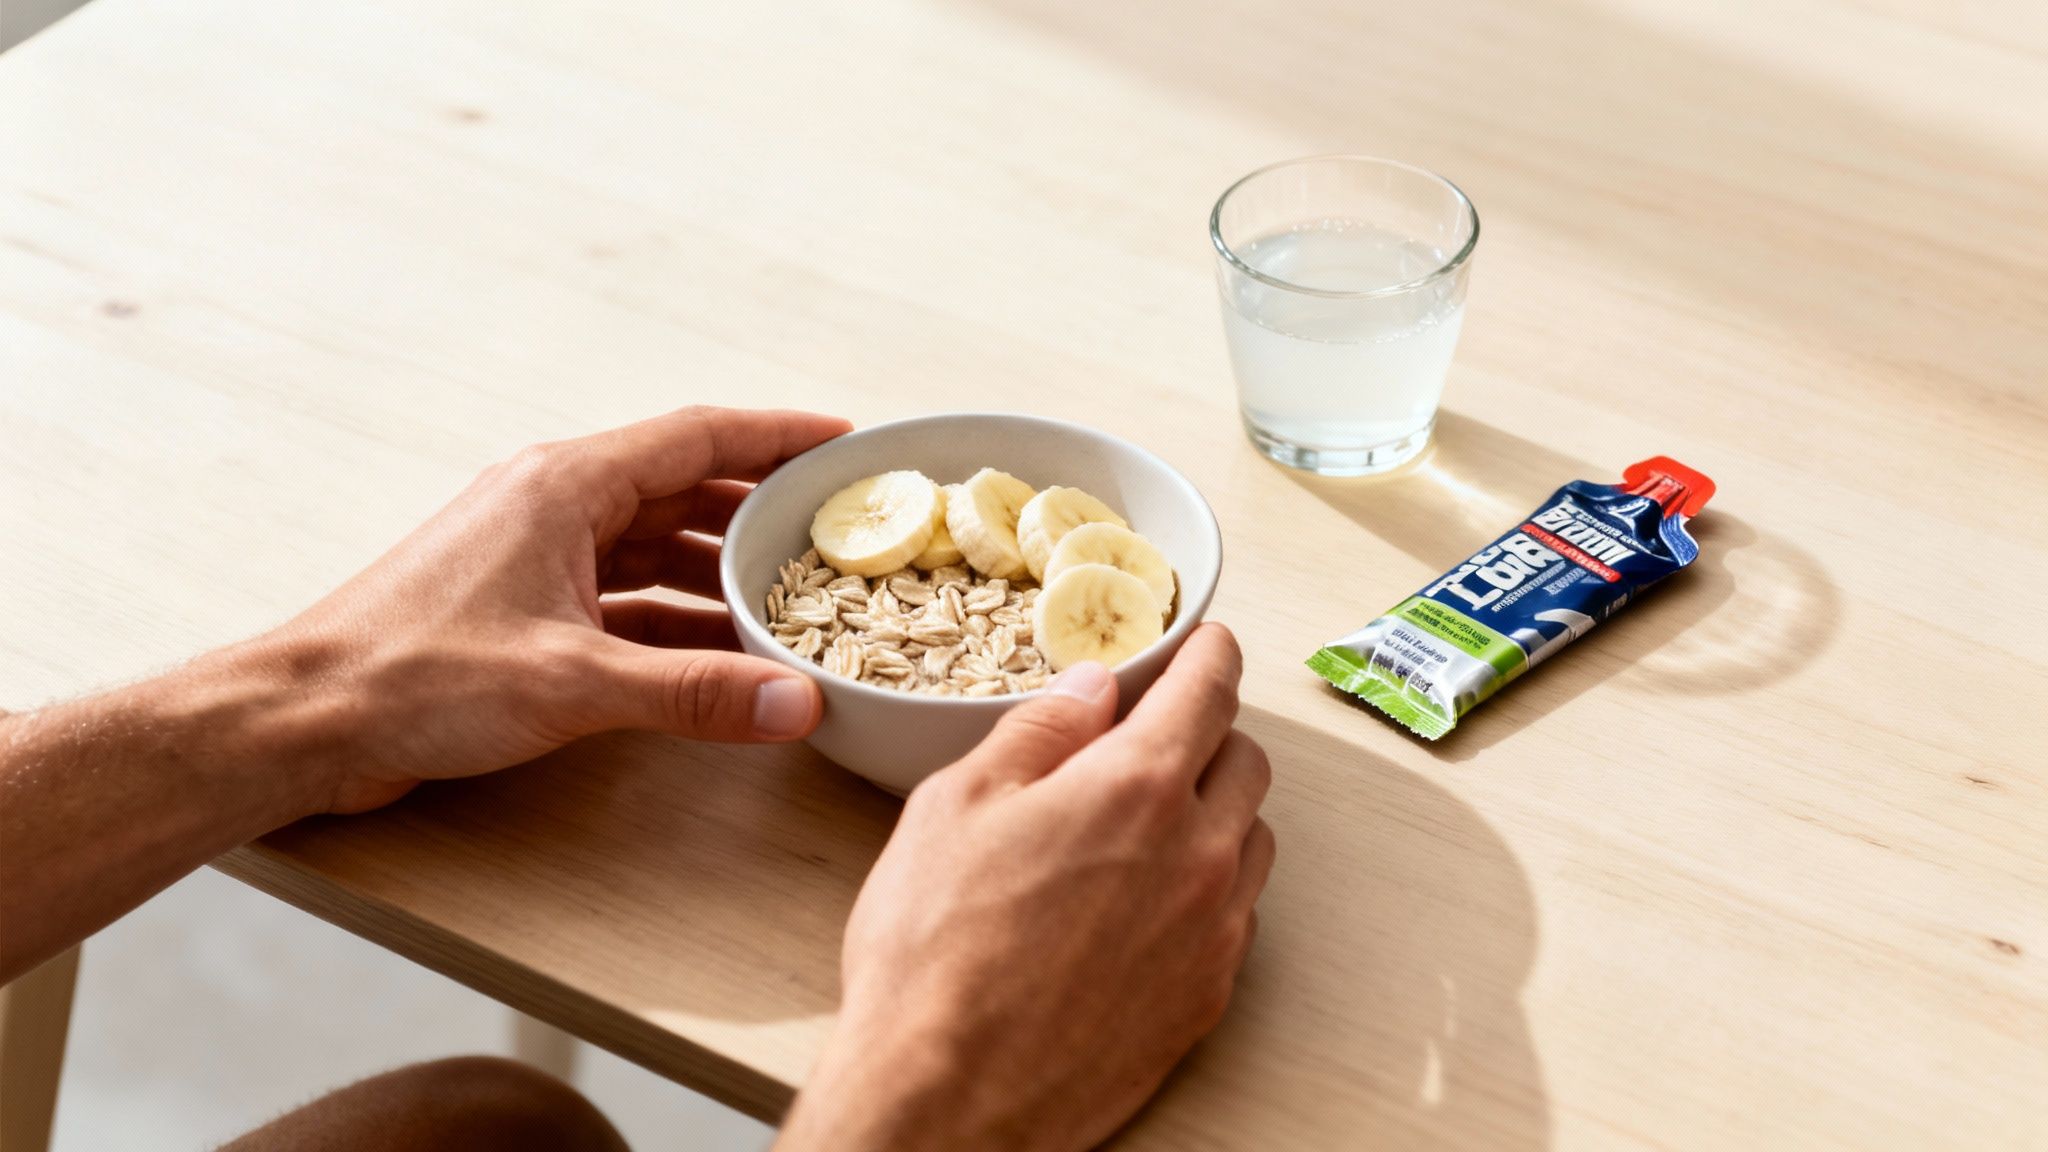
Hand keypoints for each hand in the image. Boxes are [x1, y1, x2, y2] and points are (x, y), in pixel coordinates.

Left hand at [256, 406, 850, 812]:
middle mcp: (554, 505)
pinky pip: (626, 599)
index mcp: (566, 485)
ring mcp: (537, 557)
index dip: (778, 435)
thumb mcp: (570, 682)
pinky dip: (677, 621)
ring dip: (721, 569)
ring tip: (796, 594)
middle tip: (838, 528)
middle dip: (763, 509)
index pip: (699, 436)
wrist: (305, 720)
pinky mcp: (524, 610)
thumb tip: (799, 704)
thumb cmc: (412, 675)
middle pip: (684, 487)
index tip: (846, 441)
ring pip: (656, 546)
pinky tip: (724, 653)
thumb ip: (694, 694)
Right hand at [778, 624, 1274, 1151]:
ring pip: (1251, 840)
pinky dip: (1210, 887)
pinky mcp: (1209, 998)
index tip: (1207, 641)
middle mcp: (1198, 855)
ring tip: (1150, 820)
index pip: (1210, 691)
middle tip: (1159, 733)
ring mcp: (1214, 933)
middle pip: (1246, 761)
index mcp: (1138, 787)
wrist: (949, 1098)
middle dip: (1211, 732)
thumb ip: (1039, 732)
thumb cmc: (936, 955)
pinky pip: (1238, 916)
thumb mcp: (957, 806)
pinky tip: (1150, 900)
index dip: (1211, 653)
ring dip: (1217, 812)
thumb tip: (1092, 688)